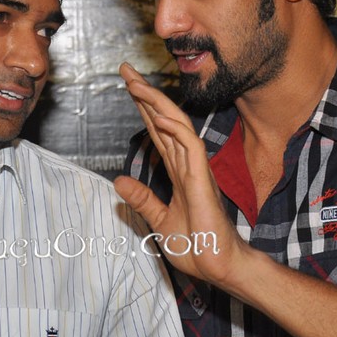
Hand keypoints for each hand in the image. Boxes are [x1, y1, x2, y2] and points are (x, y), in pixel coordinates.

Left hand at [114, 62, 248, 286]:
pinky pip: (190, 147)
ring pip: (177, 126)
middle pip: (164, 120)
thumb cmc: (196, 246)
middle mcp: (187, 165)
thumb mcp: (159, 221)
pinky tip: (159, 115)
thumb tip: (119, 180)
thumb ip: (142, 199)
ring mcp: (196, 170)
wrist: (217, 267)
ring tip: (135, 83)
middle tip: (125, 70)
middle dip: (145, 94)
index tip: (128, 85)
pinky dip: (175, 129)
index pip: (157, 131)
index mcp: (178, 172)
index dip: (143, 108)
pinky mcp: (203, 181)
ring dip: (156, 103)